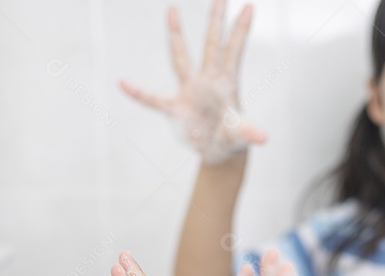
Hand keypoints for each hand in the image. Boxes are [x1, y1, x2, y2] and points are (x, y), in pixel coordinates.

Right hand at [120, 0, 265, 163]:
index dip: (240, 31)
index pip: (233, 52)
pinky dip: (138, 93)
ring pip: (181, 57)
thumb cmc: (231, 139)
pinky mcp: (175, 107)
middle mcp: (207, 80)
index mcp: (226, 84)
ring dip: (176, 34)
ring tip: (172, 9)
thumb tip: (262, 137)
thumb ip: (247, 132)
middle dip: (215, 21)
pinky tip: (123, 83)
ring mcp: (190, 90)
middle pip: (210, 45)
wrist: (219, 152)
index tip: (249, 6)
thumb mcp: (239, 135)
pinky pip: (152, 99)